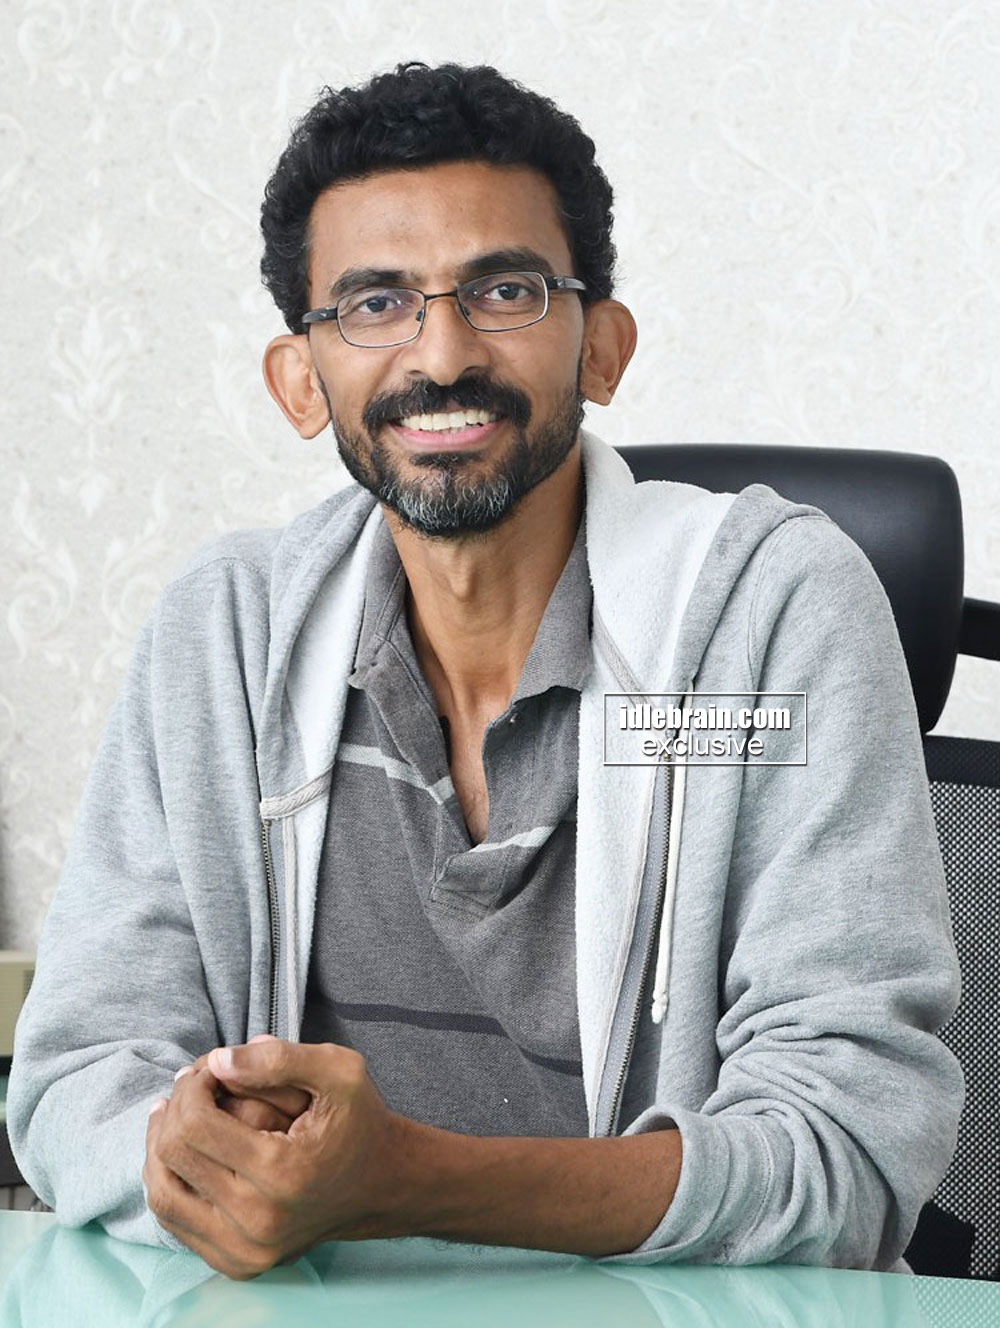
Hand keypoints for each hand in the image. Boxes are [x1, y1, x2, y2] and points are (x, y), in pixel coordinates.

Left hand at [144, 1039, 412, 1277]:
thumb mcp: (339, 1070)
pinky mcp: (236, 1263)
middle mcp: (259, 1222)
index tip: (209, 1068)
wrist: (380, 1184)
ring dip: (160, 1144)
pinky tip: (184, 1149)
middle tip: (194, 1084)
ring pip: (163, 1194)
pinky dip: (170, 1179)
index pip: (194, 1124)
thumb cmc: (359, 1121)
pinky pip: (176, 1220)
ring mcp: (245, 1250)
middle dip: (176, 1108)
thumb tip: (216, 1062)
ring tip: (176, 1112)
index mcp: (283, 1173)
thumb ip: (280, 1058)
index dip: (191, 1085)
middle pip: (173, 1155)